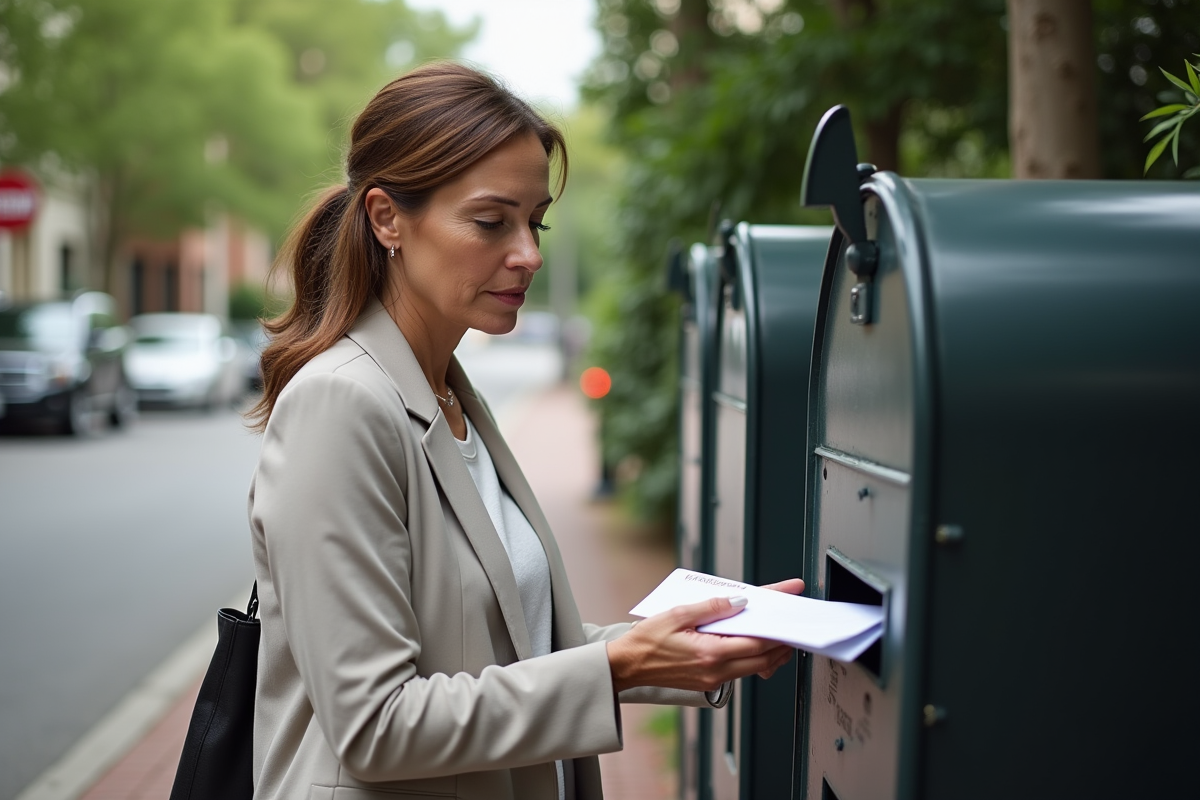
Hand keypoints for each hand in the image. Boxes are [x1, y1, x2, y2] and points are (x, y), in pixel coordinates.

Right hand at [606, 578, 802, 693]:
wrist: (628, 666)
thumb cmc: (647, 641)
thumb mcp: (678, 614)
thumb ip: (713, 607)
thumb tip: (741, 601)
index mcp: (710, 653)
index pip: (757, 640)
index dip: (778, 623)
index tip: (789, 606)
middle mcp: (716, 670)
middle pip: (764, 657)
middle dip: (782, 640)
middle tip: (793, 621)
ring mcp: (714, 678)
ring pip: (756, 666)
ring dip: (772, 651)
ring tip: (781, 632)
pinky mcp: (710, 681)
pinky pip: (742, 670)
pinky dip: (755, 657)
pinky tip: (756, 644)